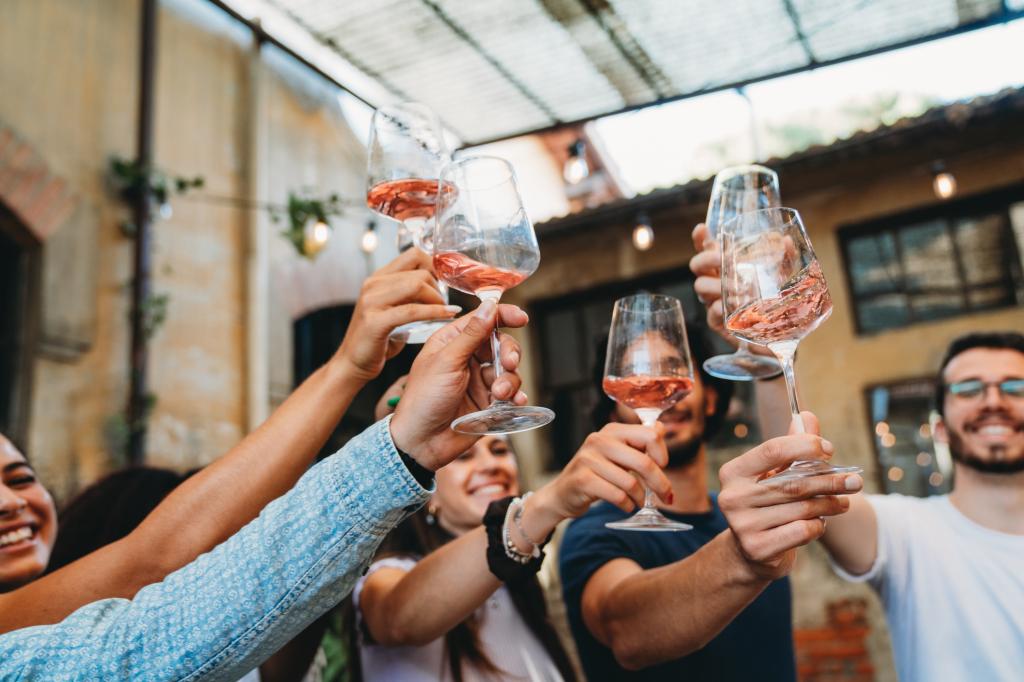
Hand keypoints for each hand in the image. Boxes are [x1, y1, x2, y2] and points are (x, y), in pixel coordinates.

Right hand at [335, 249, 459, 382]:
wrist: (352, 364)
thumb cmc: (377, 339)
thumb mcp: (393, 310)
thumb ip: (409, 296)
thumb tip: (436, 288)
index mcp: (378, 278)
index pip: (413, 254)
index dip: (435, 266)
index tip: (445, 283)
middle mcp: (372, 284)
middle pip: (419, 271)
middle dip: (439, 287)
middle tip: (444, 303)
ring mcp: (371, 301)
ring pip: (417, 285)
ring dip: (437, 299)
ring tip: (444, 311)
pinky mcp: (375, 321)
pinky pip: (412, 311)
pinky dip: (434, 312)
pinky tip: (446, 316)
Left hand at [389, 300, 528, 470]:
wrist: (421, 443)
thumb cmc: (423, 400)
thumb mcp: (447, 362)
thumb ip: (472, 334)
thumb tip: (489, 306)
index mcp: (452, 341)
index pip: (483, 320)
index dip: (503, 316)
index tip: (521, 318)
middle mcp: (467, 358)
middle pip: (501, 345)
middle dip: (509, 354)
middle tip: (509, 364)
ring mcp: (478, 380)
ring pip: (508, 370)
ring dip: (510, 380)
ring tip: (499, 394)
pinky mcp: (487, 402)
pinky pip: (510, 393)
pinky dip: (516, 396)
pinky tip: (514, 403)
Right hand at [529, 424, 673, 531]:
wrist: (562, 494)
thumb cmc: (596, 474)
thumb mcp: (617, 454)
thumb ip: (638, 442)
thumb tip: (660, 428)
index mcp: (612, 431)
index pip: (649, 435)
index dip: (662, 454)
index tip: (662, 467)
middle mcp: (599, 440)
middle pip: (644, 462)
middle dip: (660, 483)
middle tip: (667, 497)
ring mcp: (588, 460)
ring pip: (631, 482)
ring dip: (640, 498)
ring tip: (638, 502)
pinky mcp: (583, 480)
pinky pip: (617, 496)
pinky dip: (627, 505)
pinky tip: (626, 506)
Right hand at [689, 223, 774, 357]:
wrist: (779, 335)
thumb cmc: (775, 300)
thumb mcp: (783, 276)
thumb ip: (784, 258)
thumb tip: (785, 240)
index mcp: (726, 267)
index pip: (707, 249)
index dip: (700, 239)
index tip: (702, 229)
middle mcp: (716, 282)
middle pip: (697, 266)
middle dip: (705, 259)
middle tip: (722, 260)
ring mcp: (713, 302)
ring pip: (700, 287)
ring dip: (714, 284)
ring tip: (733, 286)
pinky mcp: (718, 322)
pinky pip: (711, 313)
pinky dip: (718, 307)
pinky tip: (727, 306)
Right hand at [717, 411, 862, 580]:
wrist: (750, 551)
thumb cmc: (766, 504)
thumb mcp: (775, 474)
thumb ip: (791, 447)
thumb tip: (806, 416)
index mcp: (733, 472)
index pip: (772, 450)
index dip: (805, 446)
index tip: (829, 448)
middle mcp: (732, 497)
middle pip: (793, 482)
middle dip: (829, 480)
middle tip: (855, 481)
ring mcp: (742, 525)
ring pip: (802, 508)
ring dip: (830, 503)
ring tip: (844, 502)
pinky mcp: (757, 548)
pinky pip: (802, 531)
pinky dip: (818, 525)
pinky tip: (820, 522)